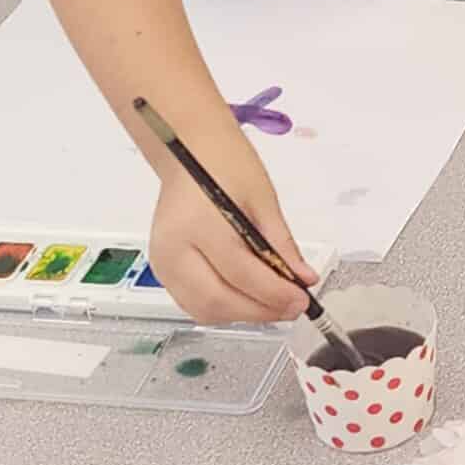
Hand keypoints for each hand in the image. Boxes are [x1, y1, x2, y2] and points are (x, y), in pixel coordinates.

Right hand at [146, 147, 313, 326]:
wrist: (189, 150)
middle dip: (259, 310)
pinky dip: (223, 307)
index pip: (240, 273)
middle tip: (291, 306)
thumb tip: (303, 278)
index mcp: (199, 224)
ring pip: (203, 310)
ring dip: (242, 314)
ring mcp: (162, 262)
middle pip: (217, 300)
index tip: (302, 299)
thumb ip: (282, 244)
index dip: (275, 292)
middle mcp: (174, 248)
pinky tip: (248, 297)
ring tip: (274, 304)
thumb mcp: (263, 200)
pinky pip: (193, 303)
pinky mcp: (161, 269)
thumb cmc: (225, 164)